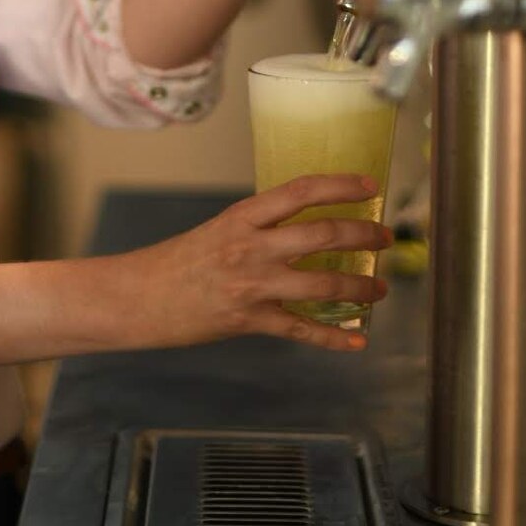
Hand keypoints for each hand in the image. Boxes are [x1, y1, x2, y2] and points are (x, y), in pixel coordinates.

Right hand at [116, 176, 392, 352]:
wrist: (139, 297)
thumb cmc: (177, 262)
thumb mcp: (219, 230)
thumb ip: (259, 228)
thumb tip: (301, 226)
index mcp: (243, 216)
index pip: (301, 191)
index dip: (340, 185)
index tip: (370, 184)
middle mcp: (251, 246)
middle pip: (321, 234)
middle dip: (363, 234)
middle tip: (386, 236)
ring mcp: (252, 285)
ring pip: (322, 284)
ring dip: (360, 287)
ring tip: (381, 289)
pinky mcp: (249, 320)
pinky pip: (302, 330)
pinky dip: (334, 338)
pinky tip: (357, 340)